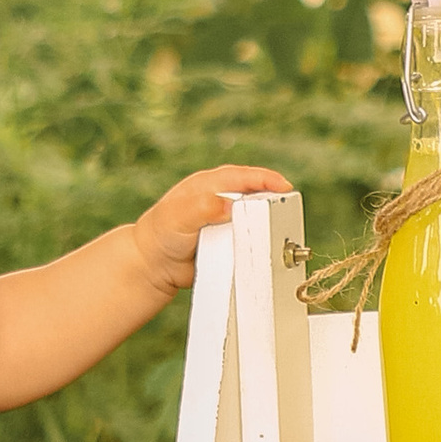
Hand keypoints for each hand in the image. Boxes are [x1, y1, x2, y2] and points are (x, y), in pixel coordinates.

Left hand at [130, 163, 291, 300]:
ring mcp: (226, 222)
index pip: (242, 176)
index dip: (265, 179)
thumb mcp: (179, 215)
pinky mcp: (229, 242)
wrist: (154, 265)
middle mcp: (221, 200)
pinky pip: (248, 241)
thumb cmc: (161, 233)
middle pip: (254, 195)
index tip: (283, 187)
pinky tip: (264, 249)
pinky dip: (257, 244)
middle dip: (272, 200)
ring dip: (267, 224)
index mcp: (209, 185)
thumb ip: (202, 207)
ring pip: (254, 219)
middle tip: (286, 210)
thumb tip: (228, 207)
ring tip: (278, 231)